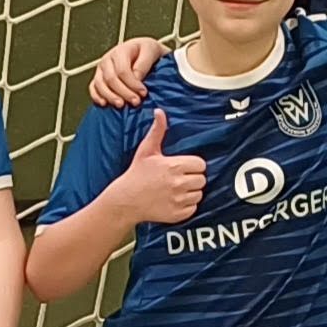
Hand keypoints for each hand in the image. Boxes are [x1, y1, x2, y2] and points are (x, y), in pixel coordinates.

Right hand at [90, 37, 165, 107]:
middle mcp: (107, 60)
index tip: (143, 93)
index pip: (122, 70)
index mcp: (120, 51)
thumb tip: (136, 79)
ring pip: (100, 85)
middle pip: (111, 79)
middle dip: (124, 93)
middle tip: (136, 102)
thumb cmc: (146, 51)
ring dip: (110, 97)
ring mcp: (100, 69)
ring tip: (121, 105)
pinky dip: (96, 97)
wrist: (141, 50)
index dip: (132, 84)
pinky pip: (93, 88)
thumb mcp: (151, 51)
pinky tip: (104, 104)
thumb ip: (143, 64)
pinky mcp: (98, 78)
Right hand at [108, 109, 205, 225]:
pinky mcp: (177, 214)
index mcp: (174, 166)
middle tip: (178, 180)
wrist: (125, 201)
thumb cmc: (136, 174)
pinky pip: (193, 208)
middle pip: (202, 180)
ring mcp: (178, 200)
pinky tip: (173, 201)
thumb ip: (157, 131)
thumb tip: (159, 112)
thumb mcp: (146, 150)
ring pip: (198, 194)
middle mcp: (179, 183)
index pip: (200, 165)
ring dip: (190, 193)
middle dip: (192, 179)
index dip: (192, 166)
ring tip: (175, 190)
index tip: (182, 168)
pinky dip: (186, 206)